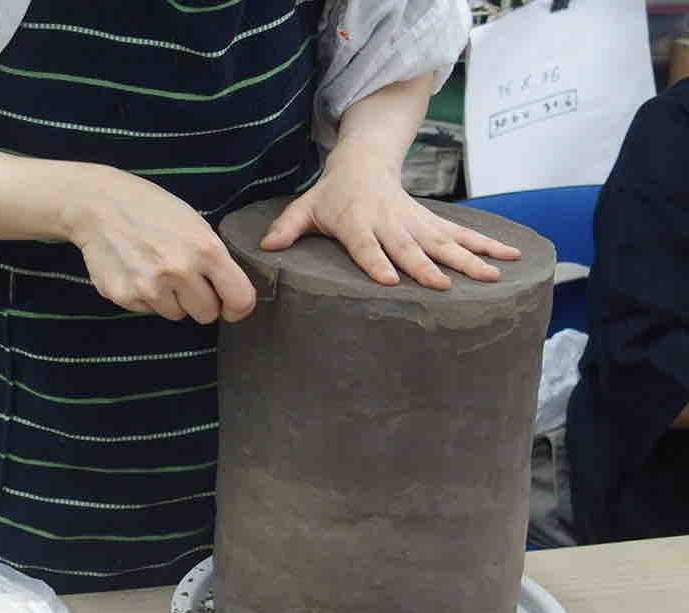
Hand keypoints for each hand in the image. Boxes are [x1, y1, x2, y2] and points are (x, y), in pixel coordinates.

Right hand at [64, 165, 254, 322]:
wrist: (98, 204)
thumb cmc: (152, 210)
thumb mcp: (195, 225)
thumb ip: (215, 260)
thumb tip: (229, 297)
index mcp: (205, 250)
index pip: (240, 299)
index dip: (238, 308)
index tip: (230, 307)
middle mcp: (179, 271)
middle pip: (207, 315)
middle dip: (200, 301)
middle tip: (185, 279)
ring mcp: (150, 287)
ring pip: (176, 315)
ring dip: (171, 299)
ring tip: (156, 270)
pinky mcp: (124, 296)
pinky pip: (148, 310)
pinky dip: (145, 297)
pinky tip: (136, 270)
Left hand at [260, 163, 520, 290]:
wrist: (364, 162)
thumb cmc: (331, 194)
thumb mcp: (306, 207)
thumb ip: (288, 226)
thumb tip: (266, 246)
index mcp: (357, 223)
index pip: (366, 246)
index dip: (376, 262)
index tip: (389, 280)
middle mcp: (389, 223)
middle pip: (409, 247)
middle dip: (426, 266)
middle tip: (443, 286)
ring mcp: (414, 222)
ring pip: (444, 241)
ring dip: (469, 259)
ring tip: (493, 276)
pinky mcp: (431, 221)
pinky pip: (461, 234)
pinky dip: (486, 245)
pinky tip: (510, 258)